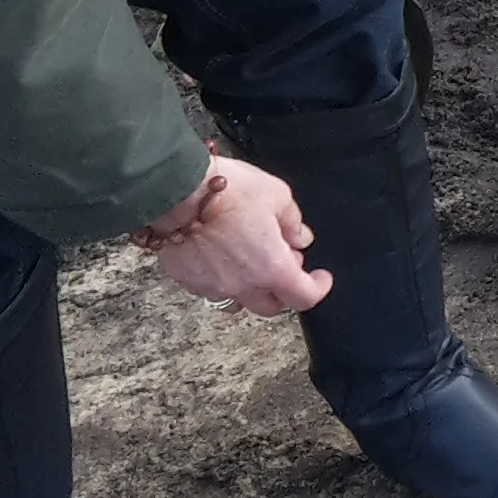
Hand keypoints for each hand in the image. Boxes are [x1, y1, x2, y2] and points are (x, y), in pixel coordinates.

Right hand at [148, 159, 331, 316]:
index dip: (318, 288)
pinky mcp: (187, 280)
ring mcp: (212, 286)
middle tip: (283, 262)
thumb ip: (293, 222)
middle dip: (282, 290)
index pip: (304, 297)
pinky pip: (211, 290)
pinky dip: (223, 279)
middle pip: (271, 306)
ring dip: (251, 288)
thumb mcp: (277, 196)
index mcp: (271, 267)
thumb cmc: (228, 191)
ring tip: (250, 259)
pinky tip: (222, 256)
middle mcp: (242, 284)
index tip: (320, 278)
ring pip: (239, 301)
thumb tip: (300, 238)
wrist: (177, 191)